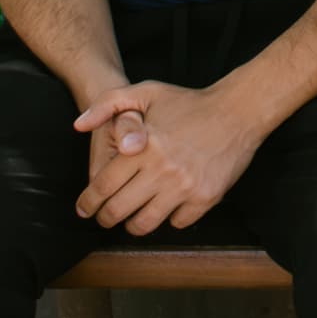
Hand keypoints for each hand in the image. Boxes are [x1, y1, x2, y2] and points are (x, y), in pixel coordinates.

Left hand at [73, 76, 262, 236]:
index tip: (84, 209)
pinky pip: (178, 223)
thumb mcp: (146, 92)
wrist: (238, 111)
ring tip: (131, 220)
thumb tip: (78, 125)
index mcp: (142, 147)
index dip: (88, 202)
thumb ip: (107, 103)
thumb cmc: (188, 102)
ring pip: (145, 224)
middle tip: (103, 218)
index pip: (103, 186)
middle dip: (105, 218)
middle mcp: (161, 170)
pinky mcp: (205, 197)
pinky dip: (170, 219)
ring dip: (133, 225)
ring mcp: (184, 187)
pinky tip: (168, 208)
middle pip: (118, 210)